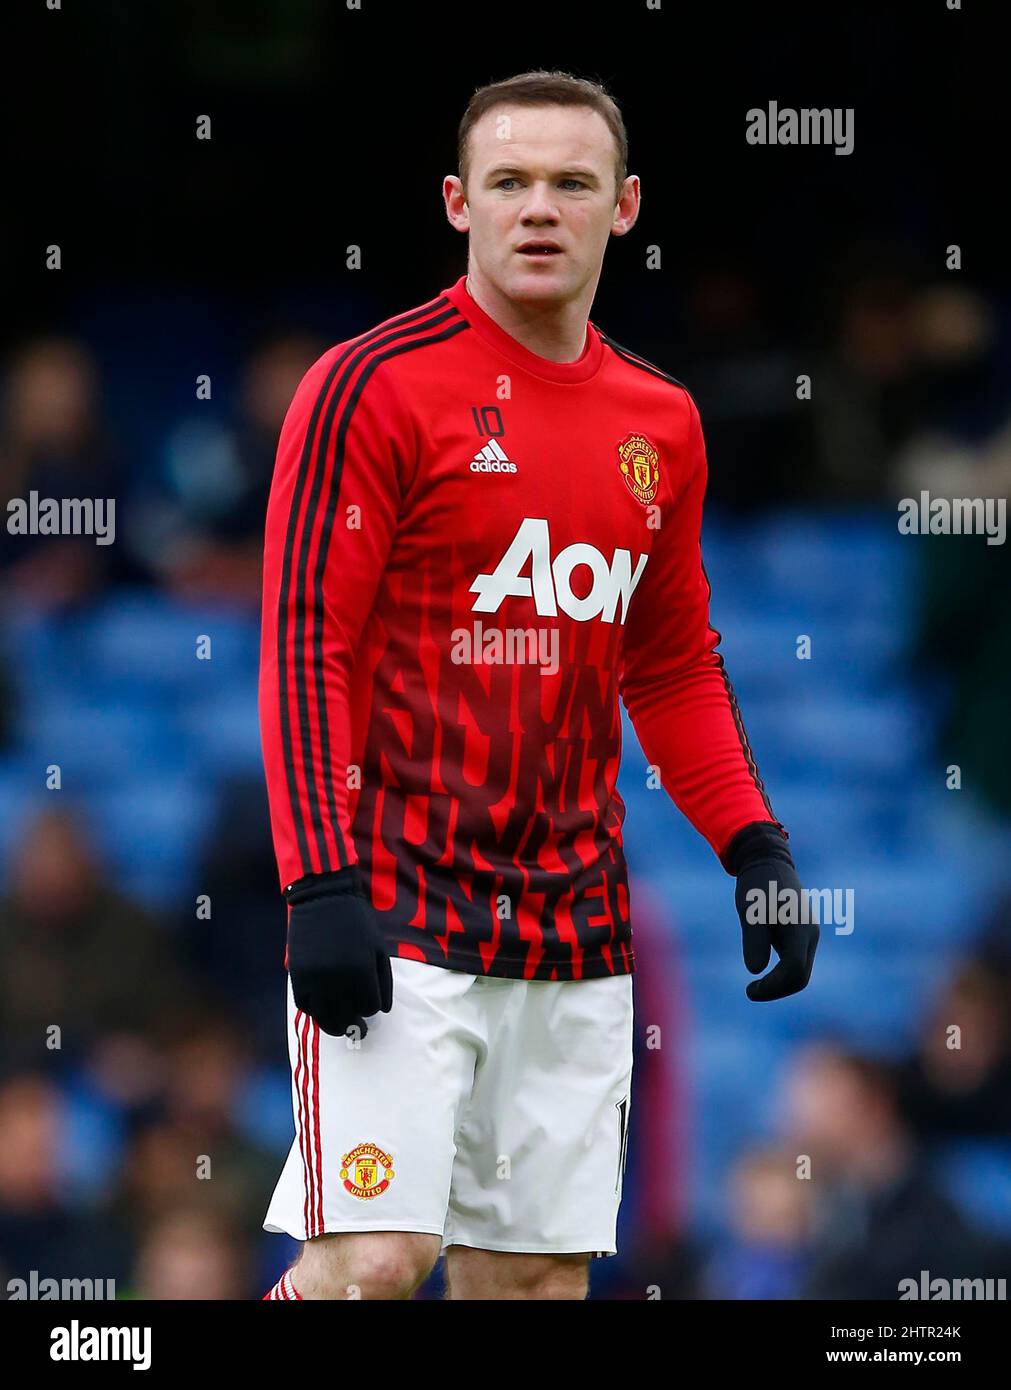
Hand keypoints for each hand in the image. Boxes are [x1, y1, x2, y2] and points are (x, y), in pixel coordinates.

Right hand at [285, 868, 392, 1036]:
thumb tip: (383, 1011)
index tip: (369, 1002)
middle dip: (354, 1023)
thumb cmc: (357, 922)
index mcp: (361, 970)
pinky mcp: (297, 976)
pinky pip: (305, 1005)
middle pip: (346, 1017)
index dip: (371, 1008)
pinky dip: (314, 1011)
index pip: (369, 1007)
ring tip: (340, 1027)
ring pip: (324, 1017)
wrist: (323, 899)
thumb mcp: (378, 948)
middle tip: (357, 1027)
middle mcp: (337, 978)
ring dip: (334, 1025)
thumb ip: (383, 981)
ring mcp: (314, 978)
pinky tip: (322, 1008)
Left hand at [725, 823, 818, 1000]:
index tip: (749, 990)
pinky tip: (762, 972)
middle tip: (750, 991)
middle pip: (800, 977)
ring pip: (800, 971)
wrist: (768, 862)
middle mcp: (810, 934)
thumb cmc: (757, 885)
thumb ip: (754, 940)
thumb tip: (756, 970)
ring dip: (779, 983)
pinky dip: (781, 974)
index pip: (794, 971)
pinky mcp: (803, 933)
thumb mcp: (749, 911)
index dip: (773, 987)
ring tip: (754, 985)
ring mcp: (809, 934)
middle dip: (776, 989)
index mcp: (799, 929)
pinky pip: (797, 962)